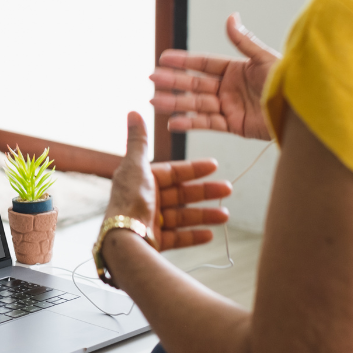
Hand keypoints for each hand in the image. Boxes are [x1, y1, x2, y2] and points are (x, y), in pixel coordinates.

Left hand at [104, 112, 230, 250]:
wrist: (124, 237)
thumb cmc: (129, 199)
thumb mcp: (136, 165)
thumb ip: (138, 141)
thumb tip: (133, 111)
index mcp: (140, 180)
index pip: (172, 172)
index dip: (193, 168)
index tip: (215, 165)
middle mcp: (145, 200)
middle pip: (180, 194)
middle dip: (204, 192)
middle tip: (228, 189)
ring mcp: (150, 221)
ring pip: (182, 216)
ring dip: (204, 215)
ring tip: (226, 215)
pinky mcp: (154, 240)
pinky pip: (178, 237)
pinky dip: (193, 235)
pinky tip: (210, 234)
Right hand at [151, 13, 280, 139]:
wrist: (300, 110)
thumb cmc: (287, 82)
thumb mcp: (263, 58)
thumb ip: (243, 41)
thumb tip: (230, 17)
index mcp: (235, 70)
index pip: (203, 64)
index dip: (183, 61)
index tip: (163, 58)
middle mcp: (229, 88)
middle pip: (194, 84)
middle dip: (172, 82)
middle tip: (151, 79)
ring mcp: (229, 107)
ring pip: (196, 104)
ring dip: (174, 103)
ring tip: (154, 102)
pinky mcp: (234, 125)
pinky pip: (207, 123)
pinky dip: (189, 123)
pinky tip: (172, 122)